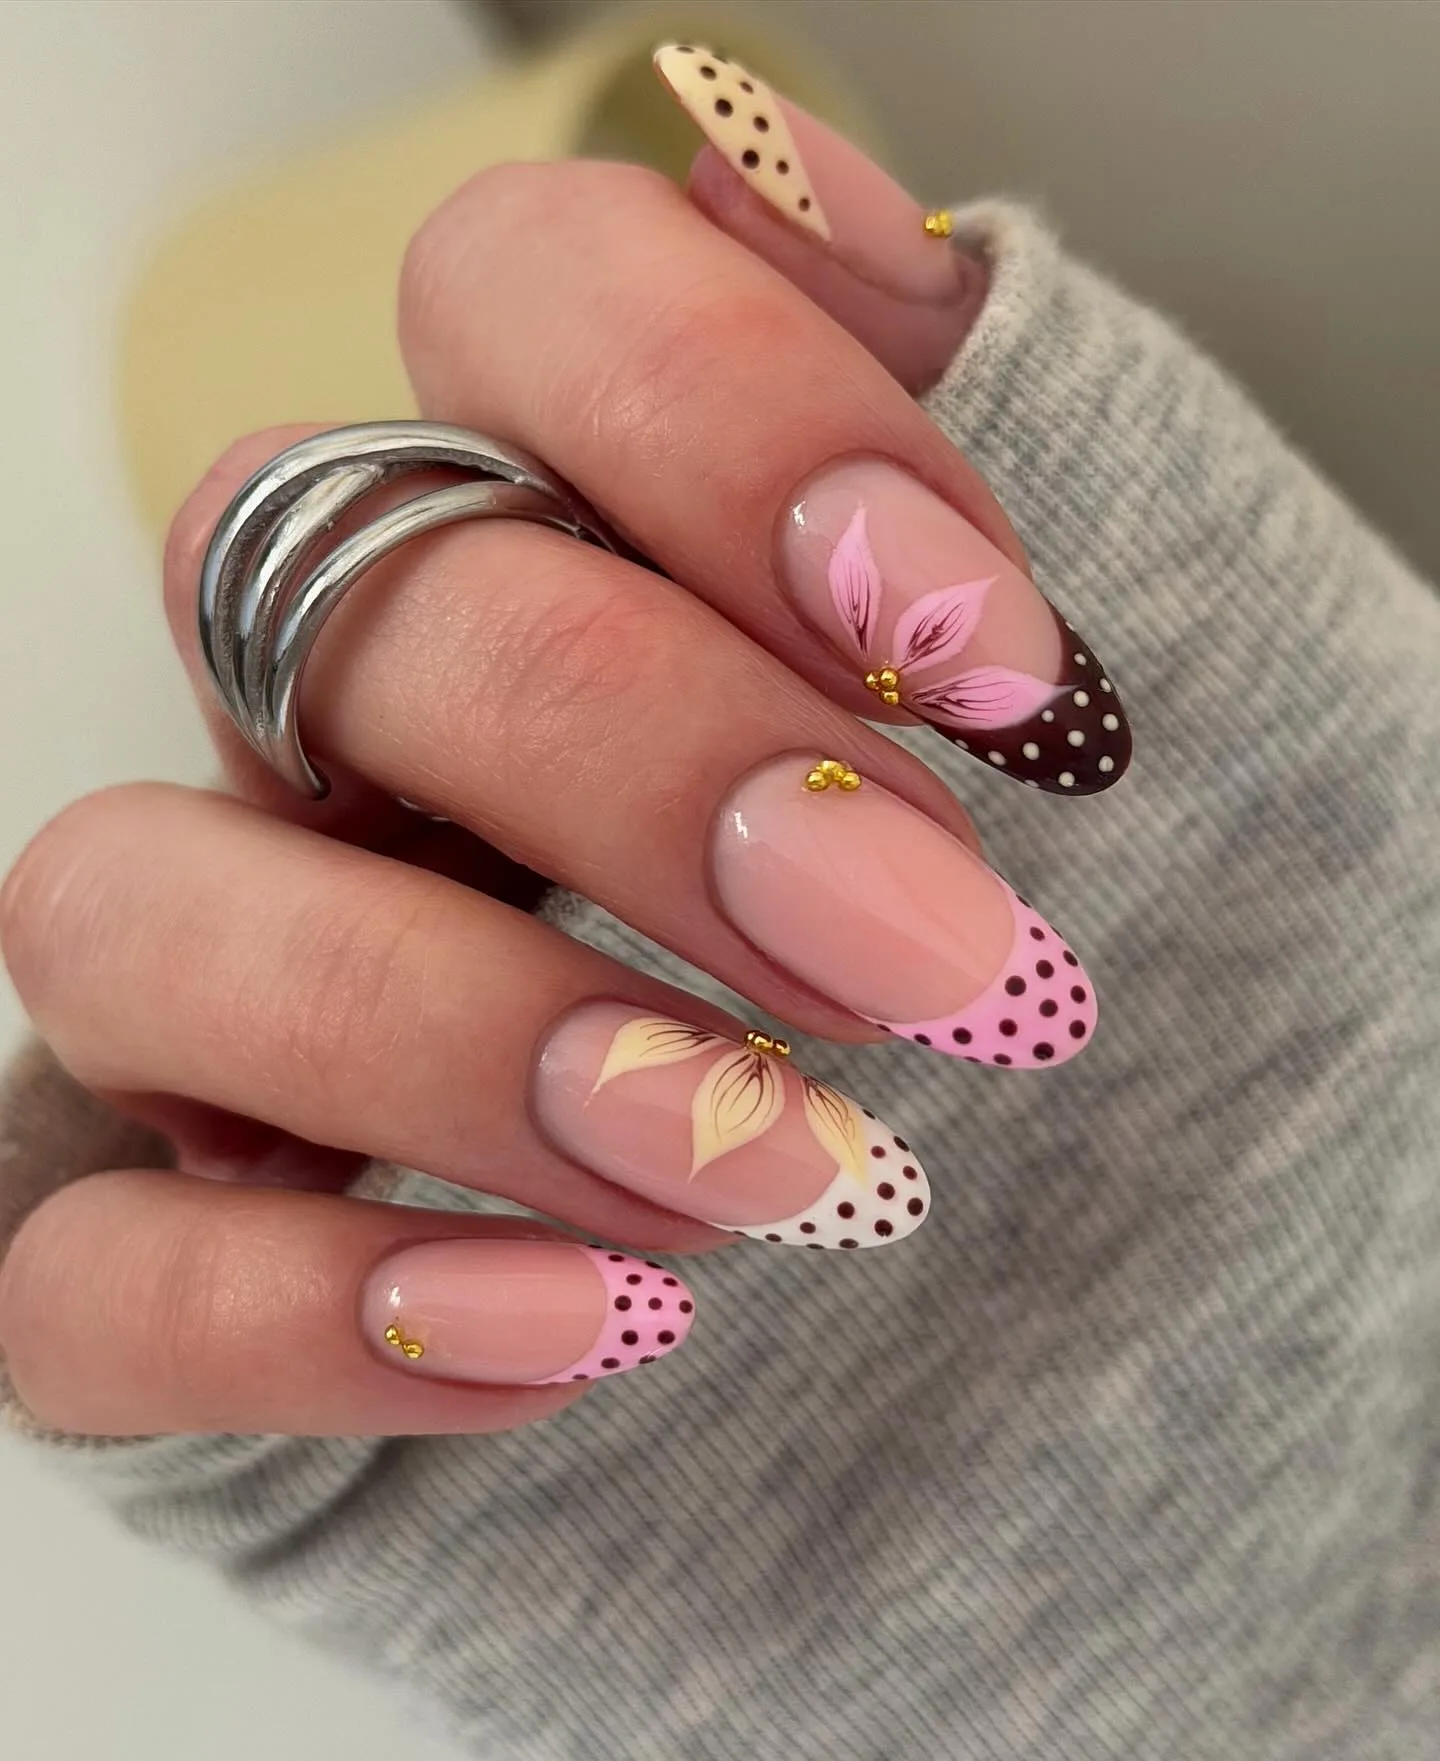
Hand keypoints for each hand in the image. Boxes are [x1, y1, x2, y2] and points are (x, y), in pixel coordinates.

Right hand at [0, 48, 1125, 1435]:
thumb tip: (865, 234)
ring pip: (121, 910)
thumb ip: (1093, 465)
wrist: (1174, 1380)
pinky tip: (573, 1339)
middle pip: (328, 595)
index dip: (712, 411)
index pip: (517, 300)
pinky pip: (85, 1281)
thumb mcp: (1245, 737)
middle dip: (624, 748)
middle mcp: (403, 762)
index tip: (980, 649)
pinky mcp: (219, 1302)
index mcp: (621, 569)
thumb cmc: (1208, 1049)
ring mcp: (278, 1031)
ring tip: (757, 1170)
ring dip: (431, 1024)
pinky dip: (297, 1308)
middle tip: (918, 950)